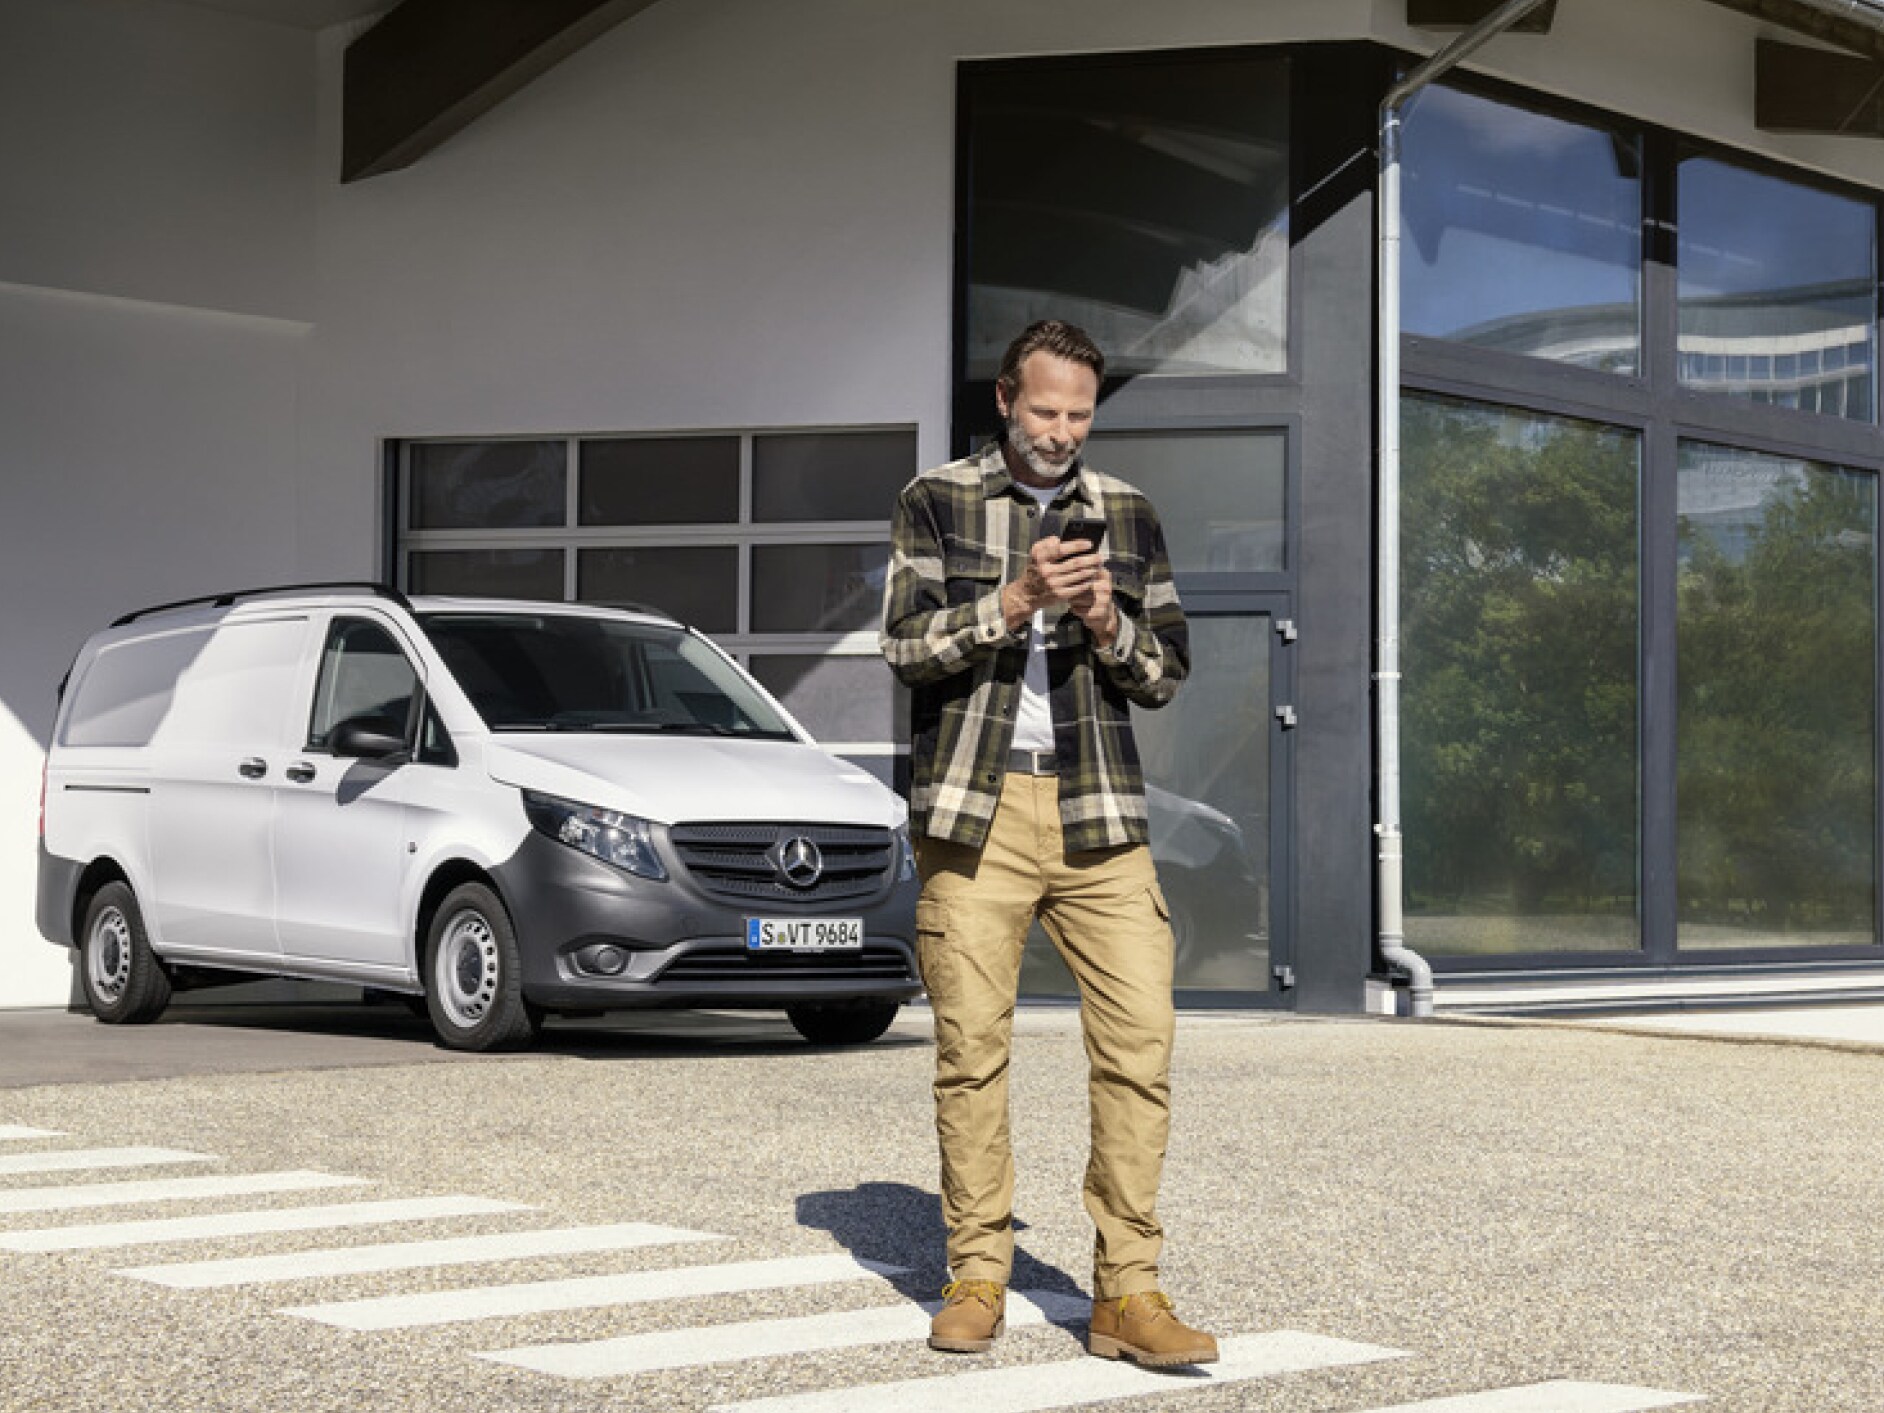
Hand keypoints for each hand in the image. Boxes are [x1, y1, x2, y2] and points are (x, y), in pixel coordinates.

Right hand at [1003, 537, 1117, 646]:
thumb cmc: (1035, 571)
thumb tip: (1059, 540)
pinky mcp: (1059, 595)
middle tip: (1100, 556)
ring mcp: (1054, 584)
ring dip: (1091, 570)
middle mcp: (1046, 571)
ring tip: (1098, 566)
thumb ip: (1046, 544)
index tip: (1089, 543)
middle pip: (1075, 563)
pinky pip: (1078, 587)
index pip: (1061, 548)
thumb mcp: (1035, 554)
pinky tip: (1092, 578)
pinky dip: (1087, 582)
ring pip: (1079, 575)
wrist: (1026, 594)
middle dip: (1090, 559)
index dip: (1077, 545)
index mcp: (1040, 557)